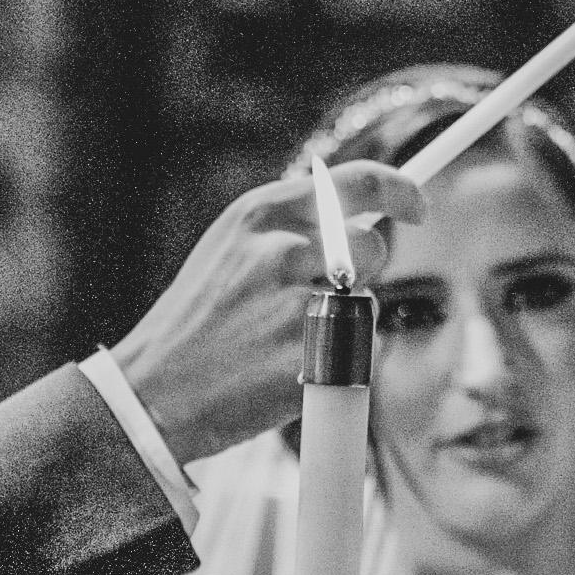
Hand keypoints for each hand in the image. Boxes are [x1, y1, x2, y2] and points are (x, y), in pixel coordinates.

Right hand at [108, 159, 427, 460]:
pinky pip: (359, 350)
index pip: (357, 183)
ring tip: (287, 338)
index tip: (417, 205)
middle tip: (319, 298)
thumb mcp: (231, 251)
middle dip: (363, 271)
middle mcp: (283, 250)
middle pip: (372, 246)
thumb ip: (289, 230)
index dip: (399, 190)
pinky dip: (341, 361)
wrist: (157, 390)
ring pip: (367, 301)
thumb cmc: (199, 324)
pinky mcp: (314, 355)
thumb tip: (362, 220)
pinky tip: (292, 367)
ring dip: (346, 320)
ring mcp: (299, 302)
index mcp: (260, 215)